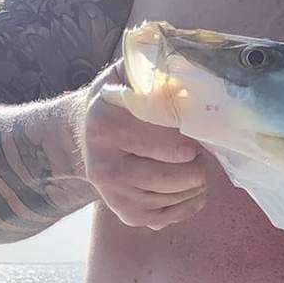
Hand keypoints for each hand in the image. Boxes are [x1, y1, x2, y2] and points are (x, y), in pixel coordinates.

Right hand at [76, 57, 208, 230]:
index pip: (172, 145)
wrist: (82, 136)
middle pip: (181, 176)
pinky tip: (189, 184)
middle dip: (201, 161)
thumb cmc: (115, 100)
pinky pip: (176, 215)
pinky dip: (192, 201)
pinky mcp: (127, 215)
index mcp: (106, 128)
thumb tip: (192, 67)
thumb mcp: (125, 75)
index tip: (198, 128)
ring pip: (182, 196)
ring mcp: (116, 196)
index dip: (195, 136)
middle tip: (200, 148)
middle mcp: (106, 168)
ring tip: (195, 162)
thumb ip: (153, 69)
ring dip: (200, 181)